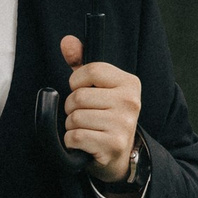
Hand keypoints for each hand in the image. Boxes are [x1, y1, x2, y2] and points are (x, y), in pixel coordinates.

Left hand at [59, 36, 142, 182]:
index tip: (82, 90)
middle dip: (72, 108)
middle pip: (78, 96)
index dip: (76, 81)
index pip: (90, 70)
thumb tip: (66, 41)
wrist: (119, 156)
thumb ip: (81, 63)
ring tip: (86, 129)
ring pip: (75, 118)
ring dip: (71, 126)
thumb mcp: (97, 87)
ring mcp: (123, 124)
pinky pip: (75, 136)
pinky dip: (72, 141)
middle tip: (84, 115)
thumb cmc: (105, 116)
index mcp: (129, 83)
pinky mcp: (112, 145)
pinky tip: (84, 143)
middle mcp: (130, 102)